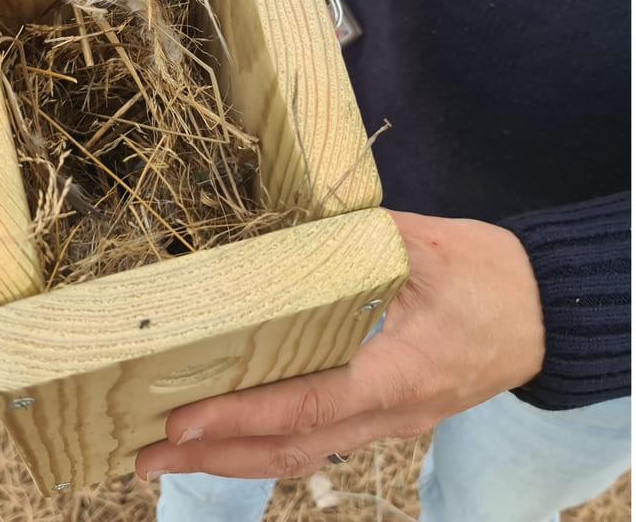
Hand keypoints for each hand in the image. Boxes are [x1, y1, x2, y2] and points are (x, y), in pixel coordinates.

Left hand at [135, 210, 544, 481]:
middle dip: (216, 459)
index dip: (240, 417)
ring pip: (301, 453)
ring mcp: (388, 421)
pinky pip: (319, 440)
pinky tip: (233, 435)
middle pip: (291, 450)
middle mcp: (387, 411)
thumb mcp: (425, 244)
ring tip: (173, 457)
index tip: (183, 423)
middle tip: (147, 457)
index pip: (305, 405)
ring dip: (235, 460)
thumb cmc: (487, 276)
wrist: (542, 314)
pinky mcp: (386, 414)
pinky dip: (268, 444)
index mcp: (397, 372)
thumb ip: (359, 240)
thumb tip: (284, 231)